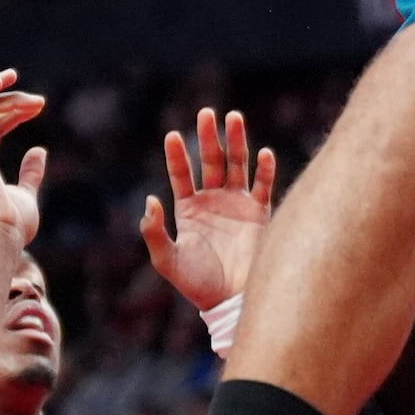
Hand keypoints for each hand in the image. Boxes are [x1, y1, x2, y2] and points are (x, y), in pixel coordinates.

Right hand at [0, 69, 46, 241]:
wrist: (1, 233)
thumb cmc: (13, 223)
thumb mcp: (26, 194)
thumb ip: (30, 173)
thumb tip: (40, 151)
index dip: (12, 113)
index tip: (38, 106)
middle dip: (10, 100)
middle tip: (40, 102)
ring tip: (17, 78)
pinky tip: (0, 79)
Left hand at [142, 107, 278, 309]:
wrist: (230, 301)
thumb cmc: (198, 284)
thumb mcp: (167, 260)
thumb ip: (154, 232)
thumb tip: (150, 200)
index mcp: (189, 209)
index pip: (182, 174)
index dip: (178, 155)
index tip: (173, 136)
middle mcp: (214, 201)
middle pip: (211, 161)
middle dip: (209, 137)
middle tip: (206, 113)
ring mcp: (238, 205)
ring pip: (238, 164)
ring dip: (236, 141)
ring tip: (233, 117)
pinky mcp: (260, 214)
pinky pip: (263, 186)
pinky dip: (265, 169)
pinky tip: (263, 153)